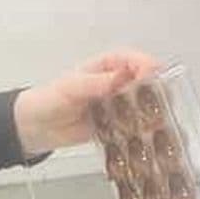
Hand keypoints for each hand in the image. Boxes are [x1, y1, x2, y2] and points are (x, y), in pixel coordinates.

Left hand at [14, 50, 160, 153]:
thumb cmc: (49, 99)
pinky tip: (148, 138)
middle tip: (166, 101)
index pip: (132, 60)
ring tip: (161, 121)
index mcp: (105, 67)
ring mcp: (115, 106)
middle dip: (156, 91)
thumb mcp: (71, 87)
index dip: (146, 65)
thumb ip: (97, 83)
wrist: (34, 127)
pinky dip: (139, 132)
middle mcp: (115, 84)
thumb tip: (122, 76)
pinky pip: (130, 128)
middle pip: (143, 83)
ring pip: (140, 106)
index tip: (154, 73)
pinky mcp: (112, 126)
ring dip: (151, 113)